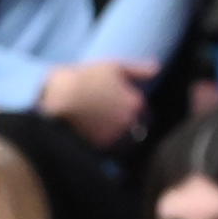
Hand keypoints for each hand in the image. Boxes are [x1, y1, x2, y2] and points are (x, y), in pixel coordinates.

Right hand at [42, 59, 157, 149]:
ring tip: (105, 132)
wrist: (59, 96)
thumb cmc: (86, 77)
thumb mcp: (115, 67)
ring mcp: (116, 137)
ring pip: (125, 144)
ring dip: (120, 140)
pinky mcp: (101, 148)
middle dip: (131, 129)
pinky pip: (110, 151)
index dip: (138, 114)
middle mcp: (130, 122)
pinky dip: (106, 146)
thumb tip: (158, 69)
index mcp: (137, 103)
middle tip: (114, 123)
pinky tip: (95, 137)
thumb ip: (139, 70)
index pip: (147, 116)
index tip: (126, 111)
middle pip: (138, 132)